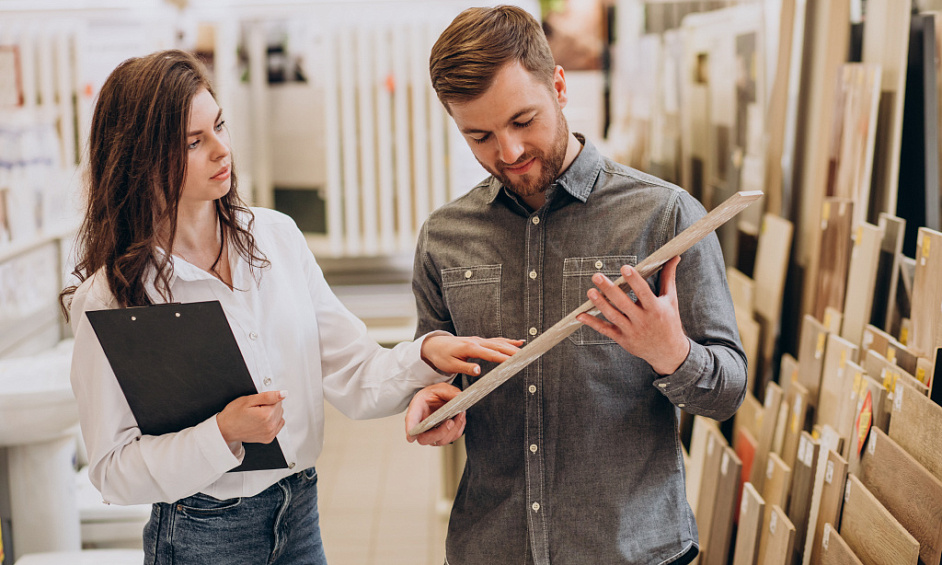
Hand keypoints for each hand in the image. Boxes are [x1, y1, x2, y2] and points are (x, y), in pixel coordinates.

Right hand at [217, 390, 285, 444]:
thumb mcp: (249, 400)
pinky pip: (278, 425)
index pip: (278, 400)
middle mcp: (270, 426)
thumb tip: (284, 394)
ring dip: (271, 413)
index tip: (256, 404)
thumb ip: (268, 396)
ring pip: (280, 416)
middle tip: (255, 409)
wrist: (225, 430)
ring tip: (257, 415)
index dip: (266, 399)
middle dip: (269, 406)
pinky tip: (262, 421)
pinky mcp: (269, 438)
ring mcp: (270, 434)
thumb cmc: (233, 414)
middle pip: (280, 408)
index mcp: (266, 415)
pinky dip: (272, 421)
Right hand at [405, 383, 465, 445]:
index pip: (410, 423)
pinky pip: (452, 438)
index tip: (412, 436)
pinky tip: (460, 418)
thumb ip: (448, 391)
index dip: (410, 431)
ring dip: (453, 430)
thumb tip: (458, 396)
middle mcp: (421, 427)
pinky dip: (458, 429)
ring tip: (460, 415)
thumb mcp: (439, 388)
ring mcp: (432, 434)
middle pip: (425, 439)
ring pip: (441, 441)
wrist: (438, 399)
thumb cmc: (433, 395)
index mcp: (415, 411)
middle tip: (450, 421)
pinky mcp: (443, 435)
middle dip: (440, 432)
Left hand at [421, 335, 522, 375]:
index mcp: (470, 348)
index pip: (490, 354)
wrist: (434, 345)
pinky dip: (508, 341)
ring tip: (527, 350)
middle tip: (527, 356)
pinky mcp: (479, 341)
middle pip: (499, 347)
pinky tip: (518, 342)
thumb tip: (479, 370)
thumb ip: (466, 368)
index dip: (503, 358)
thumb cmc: (442, 356)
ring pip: (499, 342)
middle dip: (513, 351)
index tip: (514, 361)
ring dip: (513, 346)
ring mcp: (479, 340)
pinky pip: (496, 341)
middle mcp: (477, 342)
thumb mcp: (451, 365)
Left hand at [576, 256, 689, 374]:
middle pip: (623, 303)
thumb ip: (668, 278)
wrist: (668, 352)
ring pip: (613, 316)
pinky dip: (592, 323)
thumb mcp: (671, 300)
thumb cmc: (669, 322)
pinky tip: (580, 315)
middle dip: (609, 289)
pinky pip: (605, 330)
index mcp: (655, 308)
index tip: (624, 268)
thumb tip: (674, 257)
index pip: (643, 292)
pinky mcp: (623, 339)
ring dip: (600, 304)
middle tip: (597, 276)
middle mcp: (643, 320)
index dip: (634, 280)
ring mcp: (631, 331)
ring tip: (590, 291)